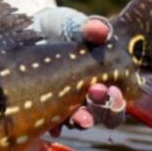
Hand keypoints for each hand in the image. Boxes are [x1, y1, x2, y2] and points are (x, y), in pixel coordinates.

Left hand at [51, 17, 126, 134]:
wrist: (33, 32)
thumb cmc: (65, 29)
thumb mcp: (79, 25)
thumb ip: (93, 27)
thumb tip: (99, 29)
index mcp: (106, 82)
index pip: (118, 103)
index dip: (118, 103)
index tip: (112, 90)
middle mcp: (89, 99)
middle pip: (102, 116)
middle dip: (101, 109)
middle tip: (95, 93)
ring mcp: (67, 106)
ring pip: (79, 122)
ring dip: (81, 121)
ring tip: (79, 118)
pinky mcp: (45, 108)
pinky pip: (51, 123)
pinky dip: (54, 125)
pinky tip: (54, 125)